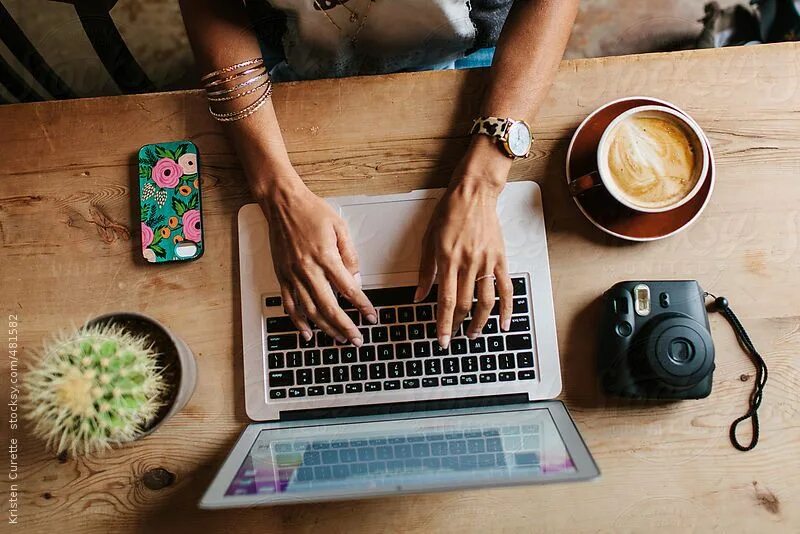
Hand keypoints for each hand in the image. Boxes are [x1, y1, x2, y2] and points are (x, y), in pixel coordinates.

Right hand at [259, 176, 376, 344]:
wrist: (282, 203)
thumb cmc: (312, 211)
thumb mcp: (340, 228)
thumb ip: (350, 256)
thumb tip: (355, 280)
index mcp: (326, 257)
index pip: (348, 289)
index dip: (362, 306)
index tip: (371, 317)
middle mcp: (308, 269)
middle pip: (329, 307)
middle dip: (345, 327)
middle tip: (357, 339)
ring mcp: (292, 275)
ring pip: (310, 311)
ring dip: (326, 328)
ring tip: (339, 338)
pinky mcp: (282, 276)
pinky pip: (289, 304)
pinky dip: (298, 322)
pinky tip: (307, 333)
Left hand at [415, 139, 513, 347]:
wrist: (474, 193)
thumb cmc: (449, 212)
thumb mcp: (428, 240)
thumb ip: (425, 271)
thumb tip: (419, 295)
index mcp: (448, 259)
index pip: (445, 300)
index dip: (443, 323)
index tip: (441, 338)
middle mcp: (468, 263)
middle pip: (464, 303)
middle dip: (457, 325)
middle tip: (452, 337)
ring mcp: (486, 262)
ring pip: (486, 301)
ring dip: (480, 322)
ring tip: (473, 334)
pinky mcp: (500, 259)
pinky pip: (506, 288)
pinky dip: (506, 308)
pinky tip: (504, 323)